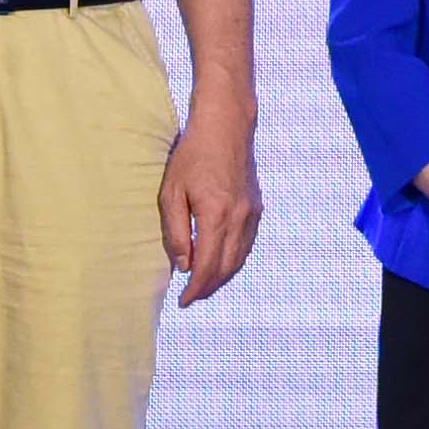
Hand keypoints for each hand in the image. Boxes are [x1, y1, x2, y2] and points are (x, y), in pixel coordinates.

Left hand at [156, 99, 260, 304]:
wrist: (225, 127)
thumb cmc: (192, 156)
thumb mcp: (172, 192)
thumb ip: (175, 232)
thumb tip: (183, 265)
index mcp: (215, 216)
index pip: (207, 266)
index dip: (195, 288)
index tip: (183, 301)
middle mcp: (239, 219)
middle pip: (226, 267)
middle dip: (209, 287)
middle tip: (191, 297)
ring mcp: (251, 213)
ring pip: (240, 258)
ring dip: (222, 276)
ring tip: (204, 284)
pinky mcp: (256, 207)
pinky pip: (247, 244)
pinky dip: (234, 260)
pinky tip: (221, 262)